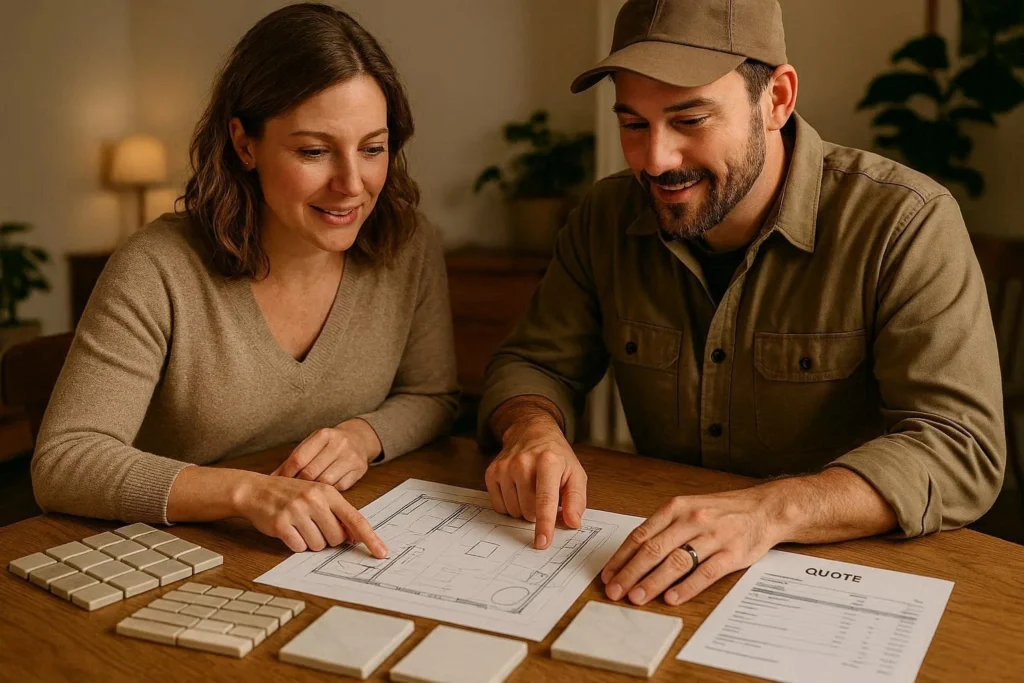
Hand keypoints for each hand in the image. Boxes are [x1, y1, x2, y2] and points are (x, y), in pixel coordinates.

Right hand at [235, 472, 387, 556]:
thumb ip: (337, 513)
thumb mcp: (317, 495)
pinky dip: (295, 543)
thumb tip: (353, 537)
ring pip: (318, 545)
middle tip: (314, 526)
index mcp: (328, 493)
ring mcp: (297, 512)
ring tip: (299, 526)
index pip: (355, 519)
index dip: (370, 538)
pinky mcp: (281, 524)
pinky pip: (299, 547)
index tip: (381, 552)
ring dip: (310, 541)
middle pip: (336, 538)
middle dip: (328, 539)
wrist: (256, 490)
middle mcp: (314, 500)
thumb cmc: (290, 494)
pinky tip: (289, 530)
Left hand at [272, 420, 380, 489]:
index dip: (286, 474)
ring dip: (314, 490)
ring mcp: (351, 457)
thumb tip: (272, 479)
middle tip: (291, 492)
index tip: (279, 483)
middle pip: (311, 472)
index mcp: (323, 435)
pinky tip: (324, 492)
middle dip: (299, 484)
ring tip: (306, 494)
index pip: (299, 458)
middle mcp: (339, 444)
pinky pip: (339, 488)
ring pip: (325, 482)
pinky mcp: (359, 470)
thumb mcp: (311, 445)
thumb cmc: (329, 445)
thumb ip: (293, 460)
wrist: (359, 439)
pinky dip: (329, 492)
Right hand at [485, 412, 587, 549]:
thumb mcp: (575, 473)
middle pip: (528, 510)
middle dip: (538, 512)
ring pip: (514, 511)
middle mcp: (523, 463)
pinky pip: (500, 506)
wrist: (531, 432)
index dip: (545, 524)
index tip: (542, 542)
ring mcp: (505, 467)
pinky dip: (511, 505)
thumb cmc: (556, 456)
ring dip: (524, 509)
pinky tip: (518, 490)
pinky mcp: (492, 473)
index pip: (545, 500)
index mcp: (549, 462)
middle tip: (544, 495)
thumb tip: (572, 523)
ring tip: (531, 490)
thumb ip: (576, 499)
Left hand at [601, 486, 783, 605]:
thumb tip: (633, 553)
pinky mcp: (732, 554)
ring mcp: (713, 536)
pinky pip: (705, 573)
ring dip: (653, 582)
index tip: (608, 574)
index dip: (622, 557)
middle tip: (616, 590)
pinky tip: (672, 598)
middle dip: (630, 573)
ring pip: (676, 562)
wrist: (765, 508)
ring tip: (637, 597)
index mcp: (677, 507)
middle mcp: (692, 520)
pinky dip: (686, 588)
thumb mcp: (689, 507)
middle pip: (654, 549)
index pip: (641, 535)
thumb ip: (664, 527)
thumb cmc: (723, 510)